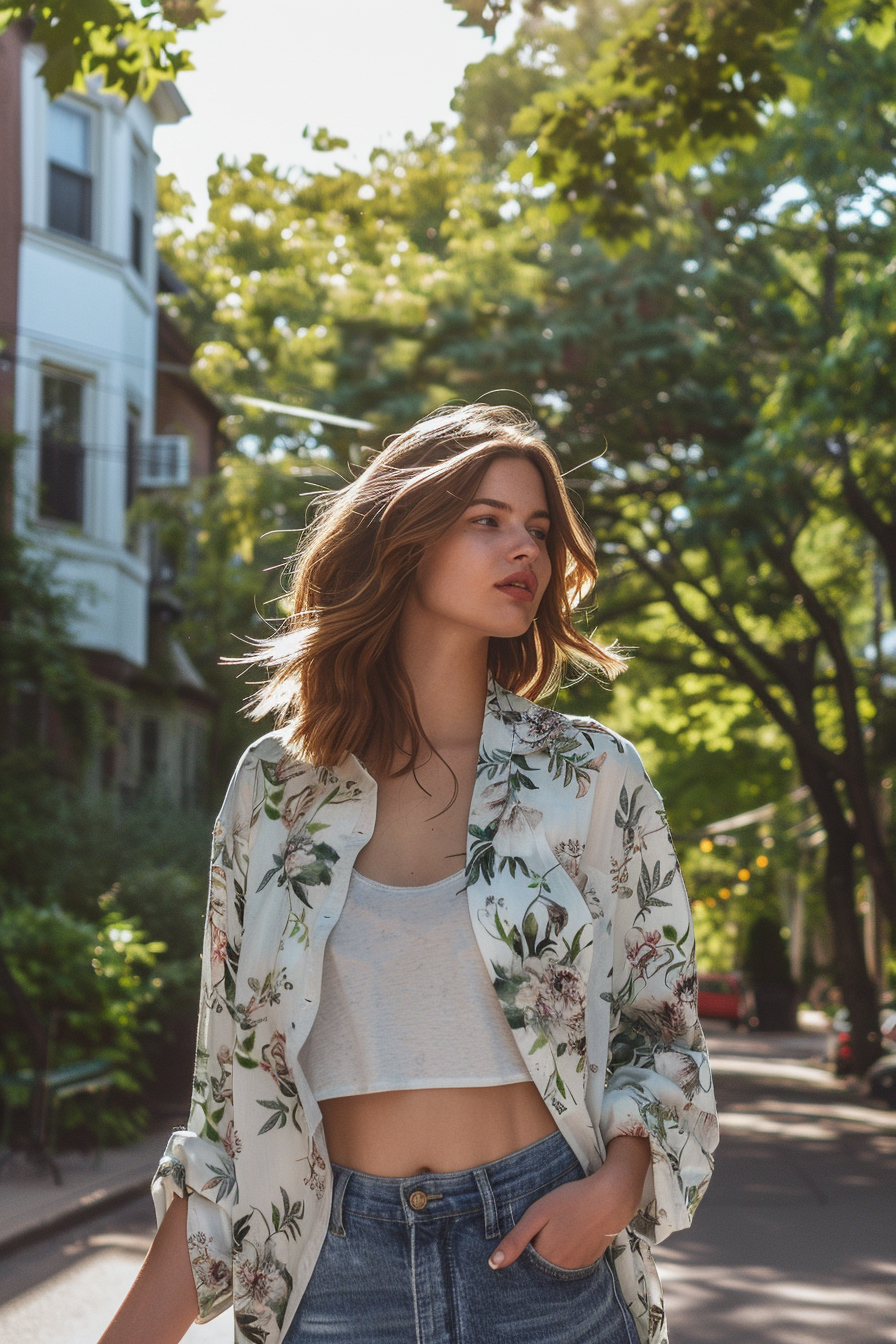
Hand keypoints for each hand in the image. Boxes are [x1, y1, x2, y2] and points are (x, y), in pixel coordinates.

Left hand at [488, 1136, 649, 1270]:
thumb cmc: (572, 1201)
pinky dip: (567, 1251)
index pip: (523, 1262)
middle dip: (535, 1251)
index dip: (520, 1249)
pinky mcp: (590, 1261)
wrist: (611, 1198)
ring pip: (555, 1264)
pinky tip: (570, 1233)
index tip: (524, 1234)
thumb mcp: (538, 1214)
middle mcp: (561, 1269)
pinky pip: (571, 1262)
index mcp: (545, 1258)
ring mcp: (578, 1267)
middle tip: (543, 1226)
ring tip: (557, 1228)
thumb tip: (493, 1265)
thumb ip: (516, 1240)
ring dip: (551, 1252)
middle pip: (540, 1265)